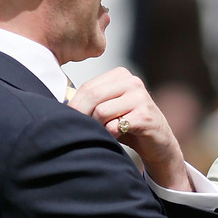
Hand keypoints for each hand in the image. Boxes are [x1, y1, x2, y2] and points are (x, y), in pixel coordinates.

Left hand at [67, 68, 191, 190]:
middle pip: (92, 96)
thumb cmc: (127, 126)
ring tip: (104, 133)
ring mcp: (141, 97)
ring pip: (101, 111)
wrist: (157, 143)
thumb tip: (60, 105)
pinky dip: (111, 135)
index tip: (68, 121)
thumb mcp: (108, 108)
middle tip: (79, 130)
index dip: (74, 106)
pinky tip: (118, 137)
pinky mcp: (145, 116)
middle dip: (81, 116)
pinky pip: (114, 126)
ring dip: (98, 127)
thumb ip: (90, 102)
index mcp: (121, 75)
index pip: (88, 87)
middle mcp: (132, 82)